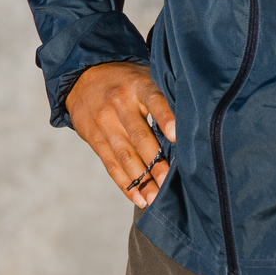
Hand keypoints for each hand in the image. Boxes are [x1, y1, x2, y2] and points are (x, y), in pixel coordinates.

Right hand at [64, 62, 174, 208]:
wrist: (82, 78)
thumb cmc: (126, 81)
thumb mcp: (143, 77)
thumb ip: (164, 96)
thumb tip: (193, 125)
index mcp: (138, 86)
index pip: (154, 100)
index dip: (164, 117)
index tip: (175, 136)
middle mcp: (120, 104)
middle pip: (139, 136)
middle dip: (155, 162)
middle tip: (168, 182)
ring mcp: (105, 123)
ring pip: (125, 155)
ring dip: (141, 180)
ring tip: (155, 198)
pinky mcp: (95, 139)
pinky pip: (110, 165)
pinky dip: (125, 184)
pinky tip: (139, 198)